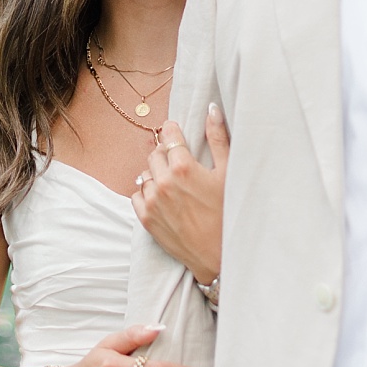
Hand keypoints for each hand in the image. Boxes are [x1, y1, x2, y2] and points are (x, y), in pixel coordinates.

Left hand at [132, 104, 229, 285]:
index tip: (175, 132)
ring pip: (145, 174)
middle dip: (166, 153)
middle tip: (180, 161)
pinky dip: (147, 192)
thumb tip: (211, 109)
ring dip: (156, 173)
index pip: (169, 136)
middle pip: (155, 154)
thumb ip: (218, 138)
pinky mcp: (146, 220)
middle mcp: (163, 182)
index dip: (173, 131)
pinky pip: (137, 195)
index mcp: (183, 166)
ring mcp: (152, 202)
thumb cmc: (229, 213)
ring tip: (174, 182)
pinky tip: (162, 196)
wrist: (220, 257)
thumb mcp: (229, 173)